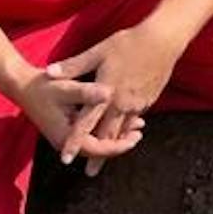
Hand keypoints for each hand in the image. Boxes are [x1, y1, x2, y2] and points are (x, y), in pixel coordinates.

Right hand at [11, 66, 137, 165]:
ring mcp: (66, 136)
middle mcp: (66, 141)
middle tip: (140, 132)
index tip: (135, 137)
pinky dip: (105, 129)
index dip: (118, 145)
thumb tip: (109, 92)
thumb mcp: (66, 88)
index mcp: (66, 136)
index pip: (97, 149)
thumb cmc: (43, 86)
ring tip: (136, 126)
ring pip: (95, 143)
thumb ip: (87, 92)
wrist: (22, 85)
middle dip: (120, 142)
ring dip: (114, 136)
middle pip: (99, 150)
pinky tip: (120, 119)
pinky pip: (90, 135)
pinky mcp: (68, 129)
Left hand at [46, 17, 185, 173]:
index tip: (66, 159)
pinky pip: (135, 120)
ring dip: (115, 146)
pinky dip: (128, 130)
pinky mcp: (148, 100)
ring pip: (123, 132)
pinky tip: (125, 134)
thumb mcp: (98, 52)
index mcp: (106, 95)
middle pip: (107, 136)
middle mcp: (122, 104)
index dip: (75, 142)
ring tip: (107, 158)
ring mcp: (137, 104)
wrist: (163, 41)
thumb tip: (49, 72)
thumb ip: (74, 65)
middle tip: (90, 172)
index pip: (86, 124)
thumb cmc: (128, 44)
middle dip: (98, 156)